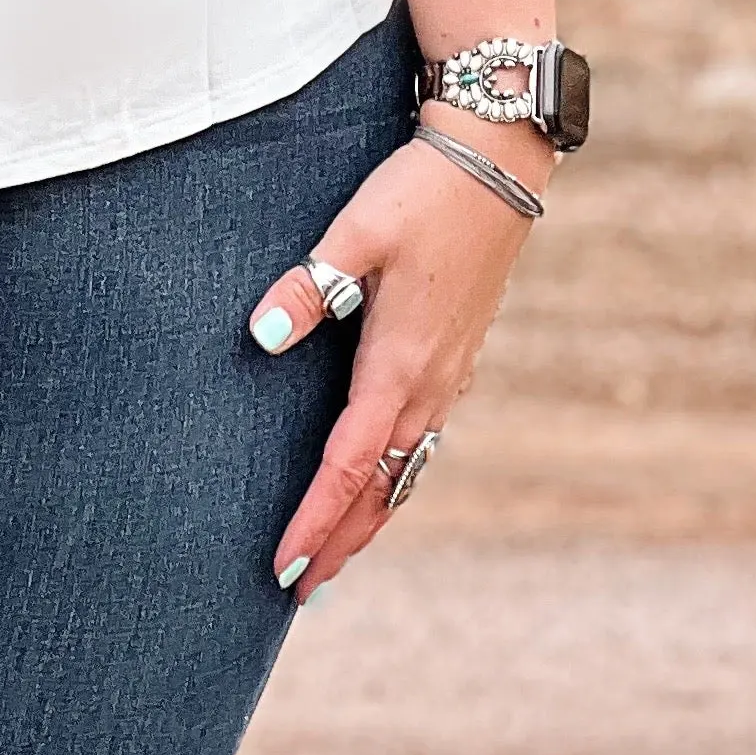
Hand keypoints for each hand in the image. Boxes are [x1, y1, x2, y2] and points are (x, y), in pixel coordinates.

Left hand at [245, 126, 542, 596]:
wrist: (495, 166)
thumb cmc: (420, 195)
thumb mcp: (355, 232)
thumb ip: (307, 287)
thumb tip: (260, 336)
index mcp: (399, 364)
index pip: (349, 465)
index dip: (315, 519)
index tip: (285, 566)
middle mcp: (430, 384)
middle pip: (382, 487)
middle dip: (342, 540)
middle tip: (302, 589)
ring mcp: (450, 375)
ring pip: (408, 469)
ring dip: (372, 516)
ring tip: (337, 553)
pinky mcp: (457, 357)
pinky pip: (423, 439)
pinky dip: (397, 477)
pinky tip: (383, 480)